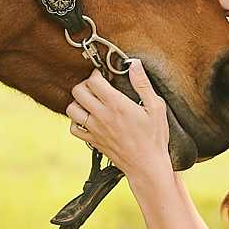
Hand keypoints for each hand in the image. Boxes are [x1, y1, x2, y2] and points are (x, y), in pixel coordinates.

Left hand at [66, 62, 173, 183]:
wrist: (147, 165)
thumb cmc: (155, 137)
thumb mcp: (156, 107)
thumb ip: (142, 84)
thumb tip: (134, 64)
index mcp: (116, 104)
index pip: (93, 81)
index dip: (97, 74)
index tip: (104, 75)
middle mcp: (101, 116)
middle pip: (78, 92)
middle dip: (85, 84)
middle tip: (96, 86)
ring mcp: (95, 129)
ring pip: (72, 109)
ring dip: (78, 102)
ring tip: (90, 101)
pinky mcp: (92, 141)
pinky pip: (74, 129)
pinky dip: (76, 121)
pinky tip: (88, 119)